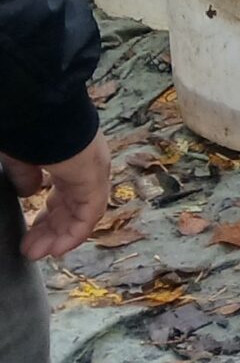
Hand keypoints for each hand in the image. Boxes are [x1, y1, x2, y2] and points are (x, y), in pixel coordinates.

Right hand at [14, 136, 112, 259]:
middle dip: (50, 229)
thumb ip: (25, 176)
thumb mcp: (21, 157)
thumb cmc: (26, 128)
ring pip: (82, 211)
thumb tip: (28, 193)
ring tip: (38, 254)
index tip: (28, 231)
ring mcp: (92, 169)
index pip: (62, 191)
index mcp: (67, 156)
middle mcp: (84, 163)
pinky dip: (76, 232)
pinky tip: (58, 248)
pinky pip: (90, 211)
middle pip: (71, 204)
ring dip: (60, 236)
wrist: (37, 108)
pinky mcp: (94, 176)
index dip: (46, 214)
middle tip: (30, 249)